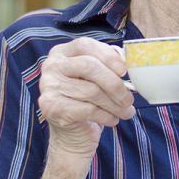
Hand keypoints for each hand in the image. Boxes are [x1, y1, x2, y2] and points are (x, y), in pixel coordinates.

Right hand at [38, 37, 134, 159]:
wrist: (73, 133)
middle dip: (115, 84)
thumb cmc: (88, 101)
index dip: (107, 56)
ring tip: (126, 112)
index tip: (124, 71)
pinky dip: (106, 116)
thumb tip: (129, 62)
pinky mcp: (52, 107)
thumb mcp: (96, 79)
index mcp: (62, 53)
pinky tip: (112, 120)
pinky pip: (88, 109)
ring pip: (92, 91)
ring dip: (115, 104)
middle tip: (129, 98)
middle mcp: (51, 66)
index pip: (85, 45)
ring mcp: (49, 87)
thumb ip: (107, 65)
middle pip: (90, 67)